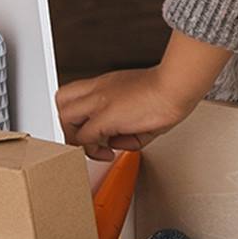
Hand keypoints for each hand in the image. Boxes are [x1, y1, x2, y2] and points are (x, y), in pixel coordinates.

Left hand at [57, 66, 197, 161]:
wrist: (176, 86)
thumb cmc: (167, 92)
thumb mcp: (141, 107)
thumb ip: (125, 127)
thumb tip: (117, 143)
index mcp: (106, 84)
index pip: (75, 93)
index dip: (75, 114)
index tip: (88, 129)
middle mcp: (99, 89)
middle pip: (61, 100)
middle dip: (67, 124)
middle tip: (83, 139)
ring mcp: (100, 101)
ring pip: (64, 116)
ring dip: (74, 138)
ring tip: (93, 149)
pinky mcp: (106, 116)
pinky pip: (84, 137)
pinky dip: (91, 150)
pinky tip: (107, 154)